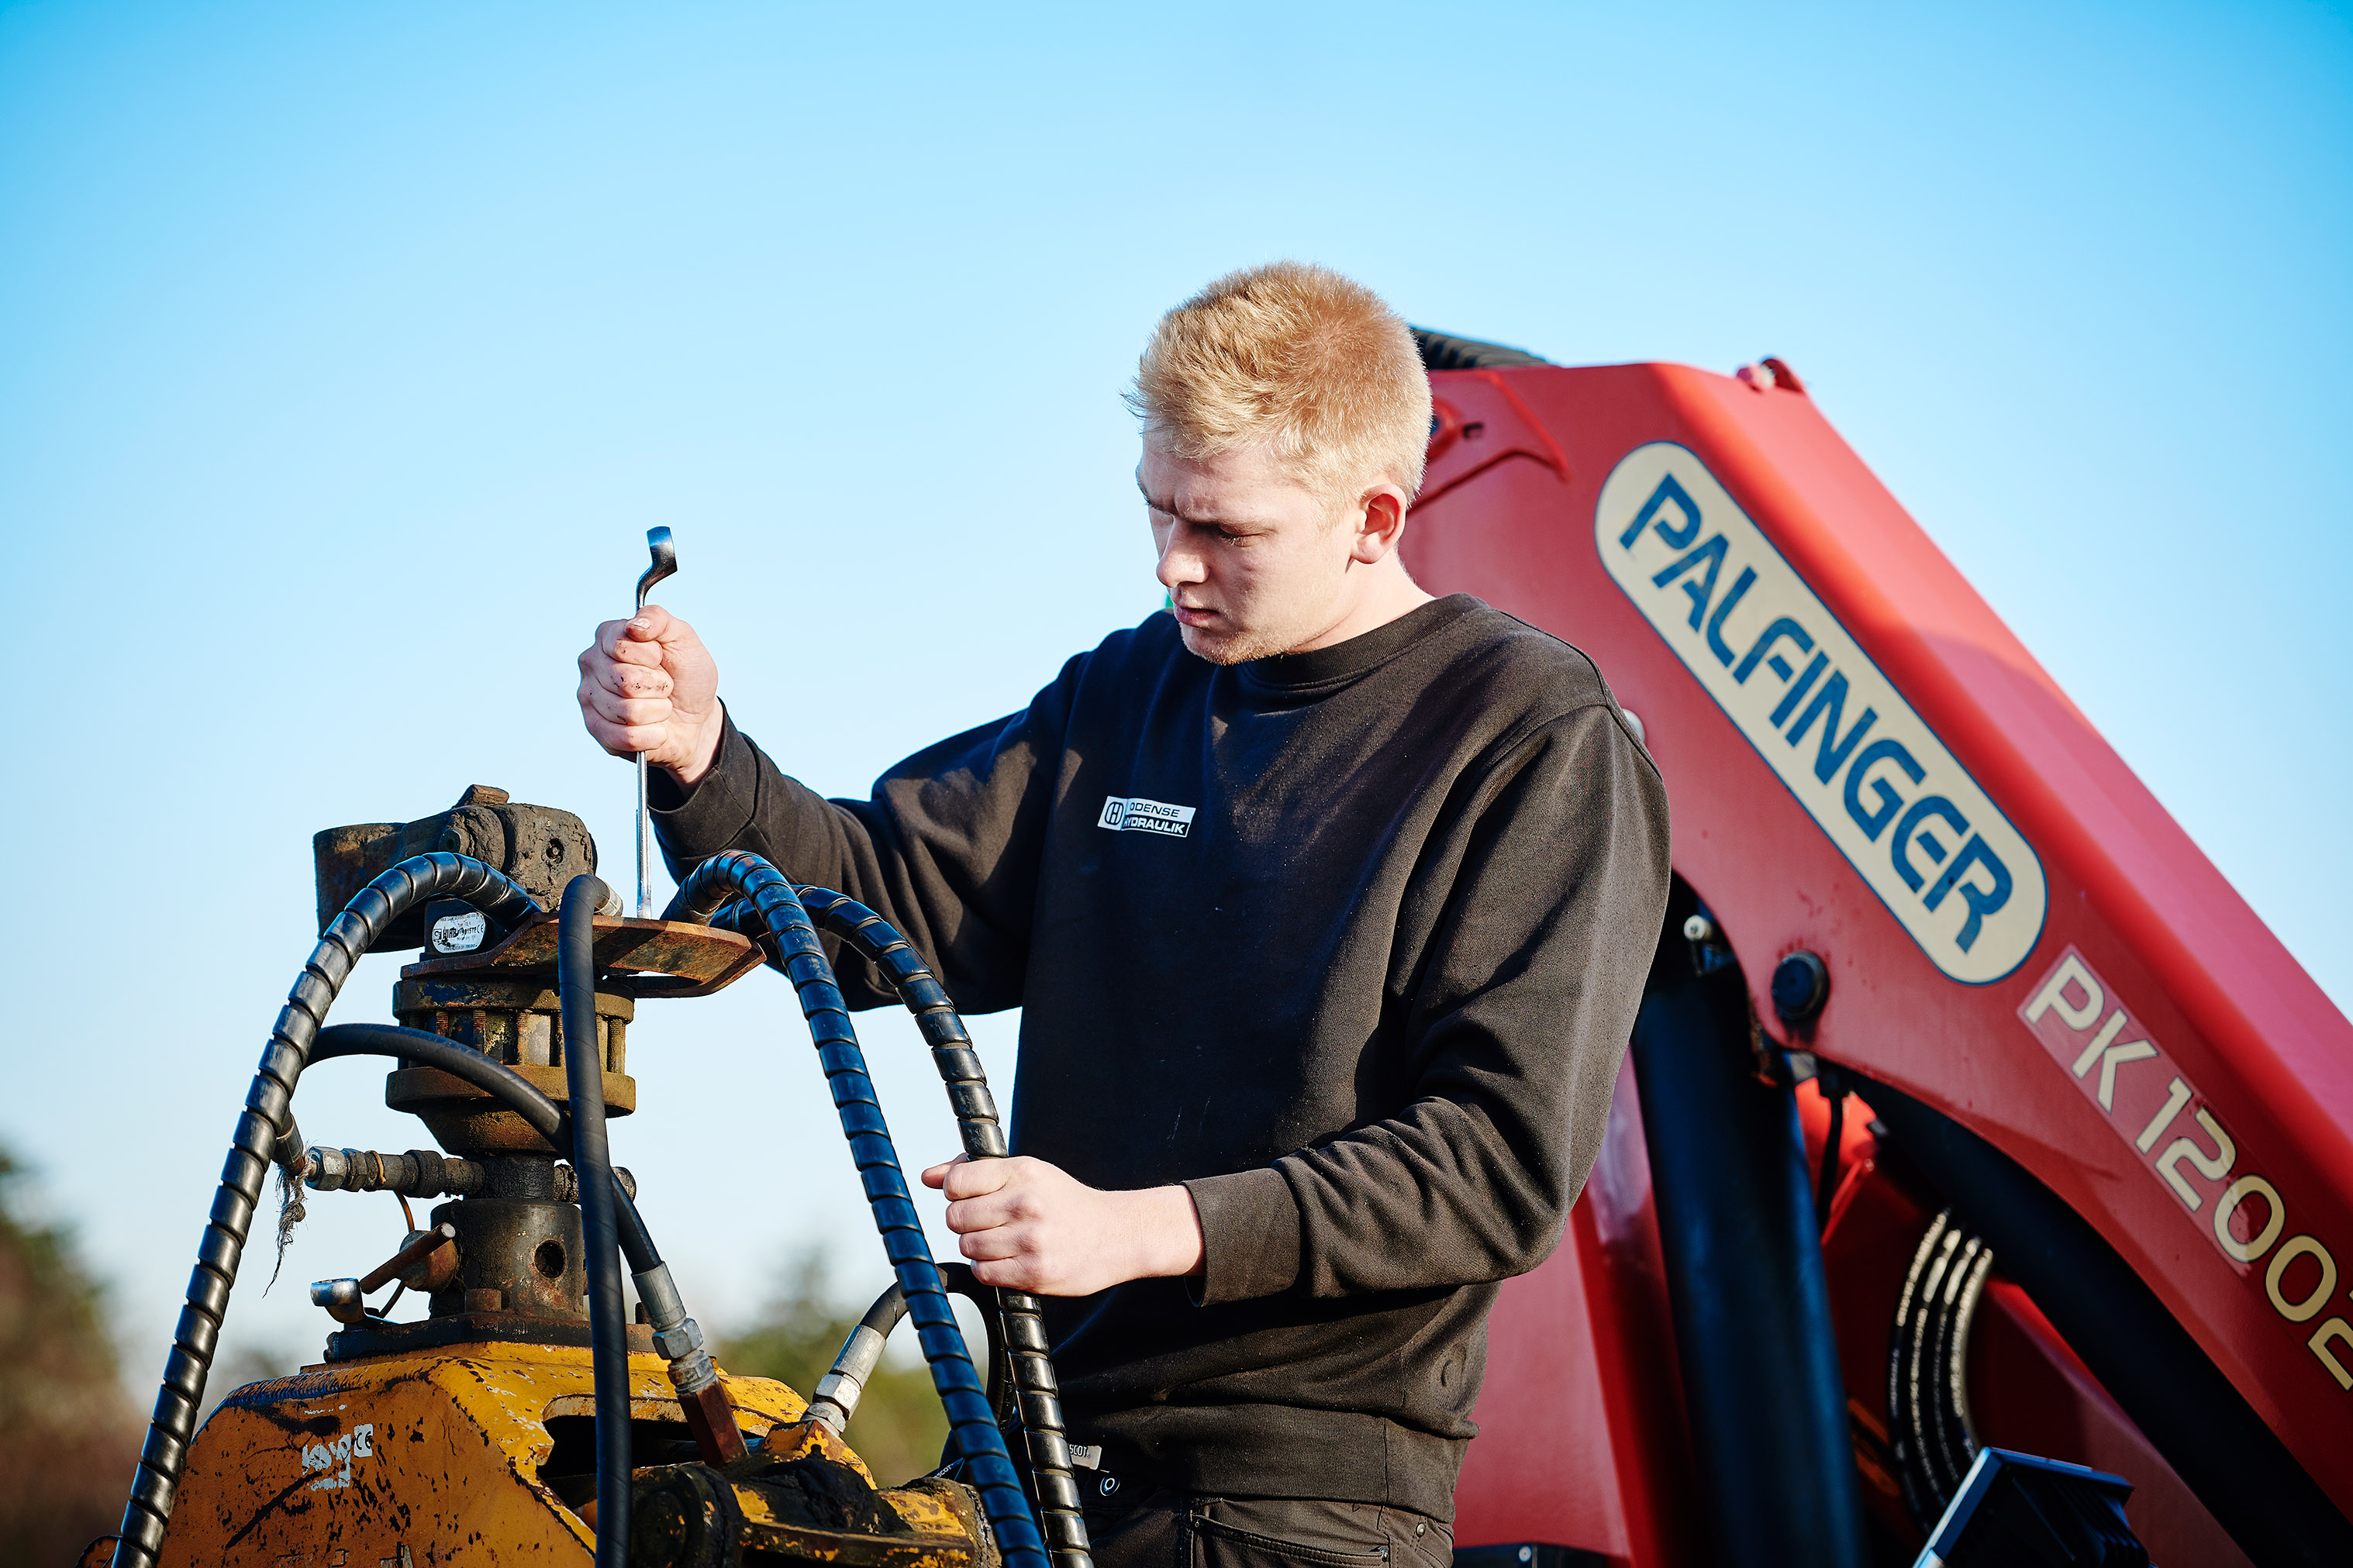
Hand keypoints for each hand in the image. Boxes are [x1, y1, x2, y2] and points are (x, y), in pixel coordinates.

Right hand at [577, 604, 723, 783]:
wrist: (697, 716)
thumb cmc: (686, 675)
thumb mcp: (684, 639)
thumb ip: (660, 620)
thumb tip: (634, 625)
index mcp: (607, 636)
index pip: (621, 645)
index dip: (652, 655)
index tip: (661, 657)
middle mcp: (592, 664)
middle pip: (624, 681)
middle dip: (659, 686)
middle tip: (664, 686)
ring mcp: (590, 698)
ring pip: (628, 712)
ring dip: (658, 711)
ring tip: (661, 706)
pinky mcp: (597, 730)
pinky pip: (626, 738)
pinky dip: (653, 735)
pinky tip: (657, 729)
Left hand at [922, 1155, 1204, 1295]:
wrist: (1118, 1235)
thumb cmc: (1066, 1202)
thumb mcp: (1028, 1174)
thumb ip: (975, 1171)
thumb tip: (927, 1176)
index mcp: (1023, 1171)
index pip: (956, 1181)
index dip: (955, 1192)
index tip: (969, 1197)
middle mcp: (1026, 1203)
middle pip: (955, 1217)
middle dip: (964, 1223)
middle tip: (987, 1223)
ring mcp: (1030, 1239)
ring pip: (967, 1247)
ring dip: (977, 1247)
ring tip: (1003, 1242)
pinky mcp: (1034, 1272)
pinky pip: (984, 1273)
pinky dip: (990, 1270)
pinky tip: (1010, 1260)